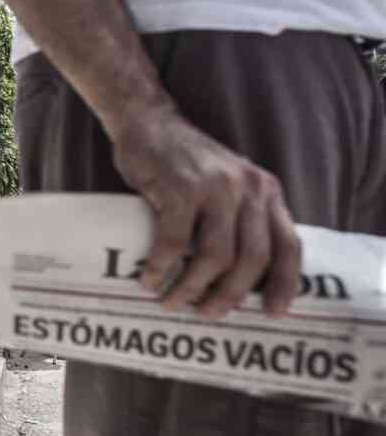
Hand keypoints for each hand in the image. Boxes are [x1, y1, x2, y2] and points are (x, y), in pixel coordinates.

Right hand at [111, 107, 300, 319]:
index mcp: (264, 190)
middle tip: (206, 313)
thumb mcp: (226, 183)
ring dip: (192, 288)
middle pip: (251, 260)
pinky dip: (160, 268)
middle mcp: (247, 188)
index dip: (284, 284)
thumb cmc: (182, 162)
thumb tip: (237, 278)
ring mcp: (214, 187)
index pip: (288, 246)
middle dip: (228, 296)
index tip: (271, 313)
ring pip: (215, 257)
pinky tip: (148, 280)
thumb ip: (240, 216)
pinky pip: (174, 243)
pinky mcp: (180, 189)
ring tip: (172, 302)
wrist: (147, 122)